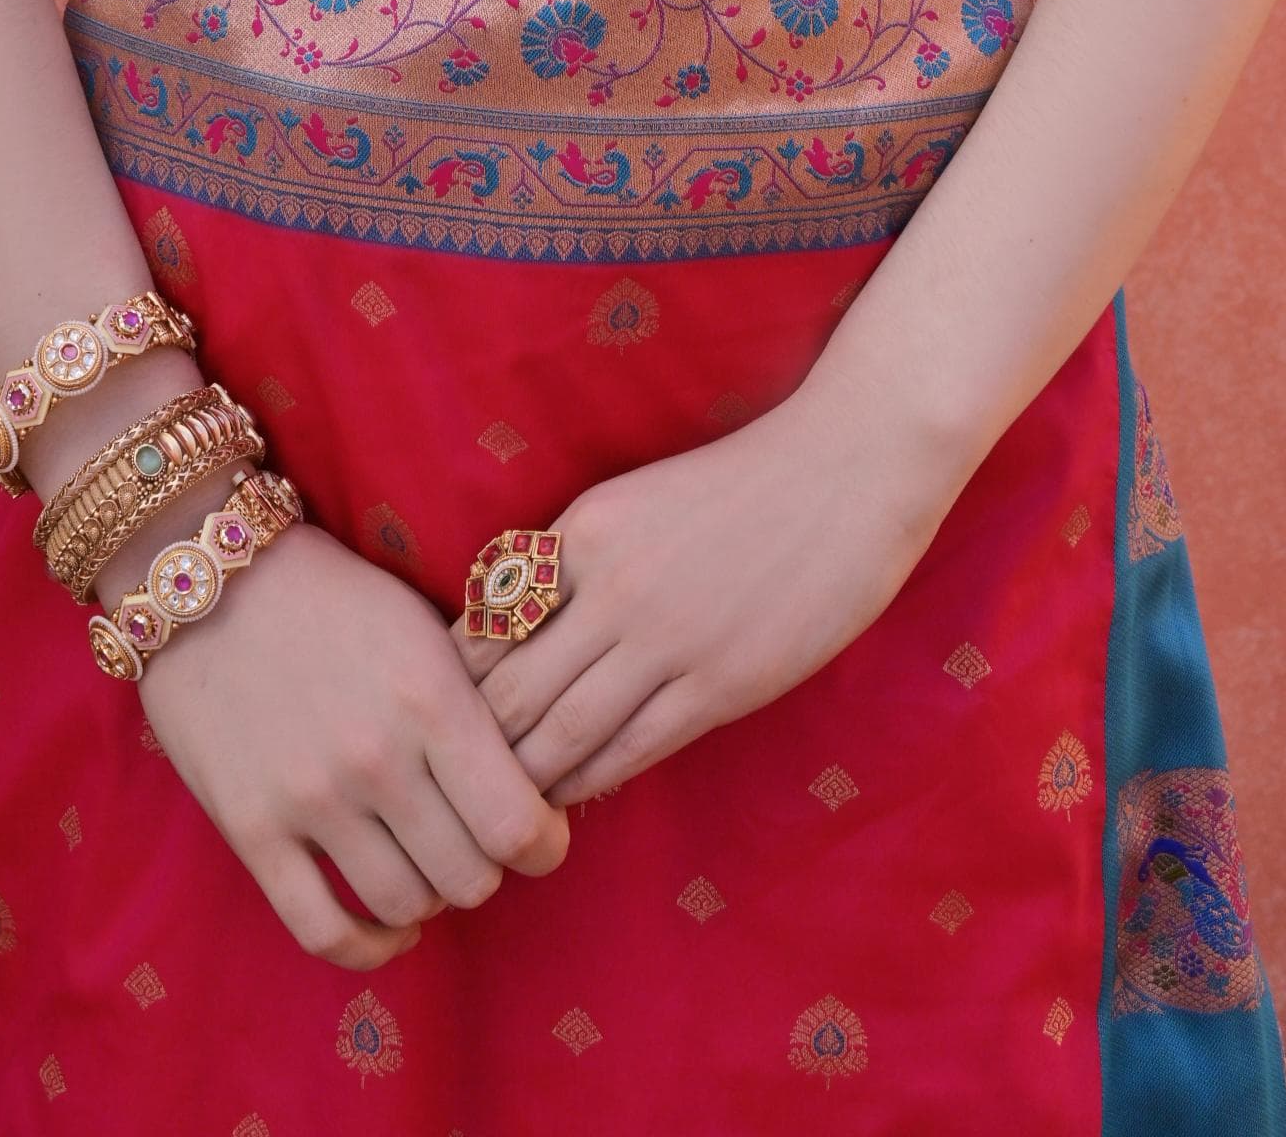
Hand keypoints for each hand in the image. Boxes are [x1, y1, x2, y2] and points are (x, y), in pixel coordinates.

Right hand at [137, 515, 571, 967]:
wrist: (212, 579)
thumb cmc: (335, 597)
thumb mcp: (424, 627)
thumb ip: (475, 705)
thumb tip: (531, 782)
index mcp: (431, 698)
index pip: (517, 824)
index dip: (544, 846)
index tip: (539, 838)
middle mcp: (376, 758)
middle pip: (469, 877)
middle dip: (486, 869)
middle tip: (475, 843)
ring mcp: (310, 800)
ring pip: (405, 905)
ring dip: (429, 899)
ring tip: (426, 868)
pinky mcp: (252, 830)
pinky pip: (322, 930)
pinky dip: (368, 948)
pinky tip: (387, 930)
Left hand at [450, 388, 956, 807]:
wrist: (843, 474)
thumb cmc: (739, 485)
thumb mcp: (636, 502)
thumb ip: (576, 560)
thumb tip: (513, 625)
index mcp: (584, 530)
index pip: (487, 625)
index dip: (455, 682)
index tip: (442, 718)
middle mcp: (610, 586)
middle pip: (509, 691)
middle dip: (474, 747)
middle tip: (453, 784)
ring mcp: (664, 640)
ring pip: (561, 734)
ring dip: (524, 780)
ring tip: (499, 811)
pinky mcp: (717, 685)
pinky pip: (628, 752)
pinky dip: (586, 783)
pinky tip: (568, 799)